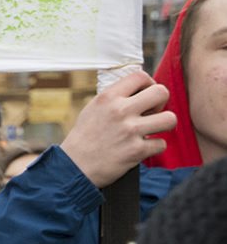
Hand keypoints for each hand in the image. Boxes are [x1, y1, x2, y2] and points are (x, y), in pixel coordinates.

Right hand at [60, 71, 175, 187]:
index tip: (146, 95)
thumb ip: (116, 97)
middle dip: (161, 102)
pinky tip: (141, 148)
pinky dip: (154, 147)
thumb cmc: (85, 137)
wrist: (74, 166)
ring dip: (164, 125)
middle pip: (161, 92)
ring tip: (152, 129)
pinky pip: (161, 144)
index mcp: (108, 97)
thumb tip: (141, 89)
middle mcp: (120, 111)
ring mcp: (130, 131)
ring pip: (170, 119)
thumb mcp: (93, 108)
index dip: (149, 84)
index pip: (140, 76)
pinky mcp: (136, 151)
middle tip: (152, 112)